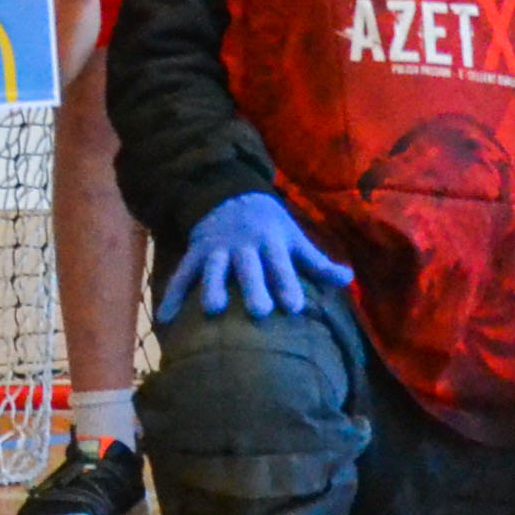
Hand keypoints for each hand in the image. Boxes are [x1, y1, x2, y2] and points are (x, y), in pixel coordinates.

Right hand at [156, 191, 357, 320]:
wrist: (229, 194)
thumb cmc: (270, 225)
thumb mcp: (294, 238)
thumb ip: (317, 263)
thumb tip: (348, 280)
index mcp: (271, 242)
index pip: (281, 265)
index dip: (288, 284)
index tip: (295, 307)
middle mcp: (244, 246)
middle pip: (249, 268)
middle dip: (253, 287)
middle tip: (259, 312)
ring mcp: (217, 249)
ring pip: (214, 268)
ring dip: (212, 286)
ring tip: (211, 310)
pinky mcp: (196, 253)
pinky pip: (182, 274)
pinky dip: (173, 296)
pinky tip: (165, 320)